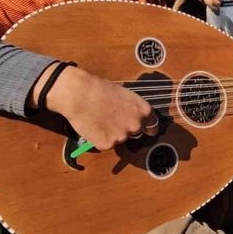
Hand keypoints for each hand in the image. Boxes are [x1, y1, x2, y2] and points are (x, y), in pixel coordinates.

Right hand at [34, 65, 157, 150]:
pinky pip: (105, 144)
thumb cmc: (100, 89)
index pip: (152, 126)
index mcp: (143, 111)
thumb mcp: (124, 94)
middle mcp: (136, 125)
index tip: (144, 131)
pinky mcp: (107, 144)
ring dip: (111, 133)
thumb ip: (131, 108)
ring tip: (99, 119)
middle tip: (111, 120)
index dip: (147, 128)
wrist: (80, 94)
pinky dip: (99, 139)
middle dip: (125, 129)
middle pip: (134, 133)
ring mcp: (122, 137)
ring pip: (118, 139)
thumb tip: (130, 115)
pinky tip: (93, 126)